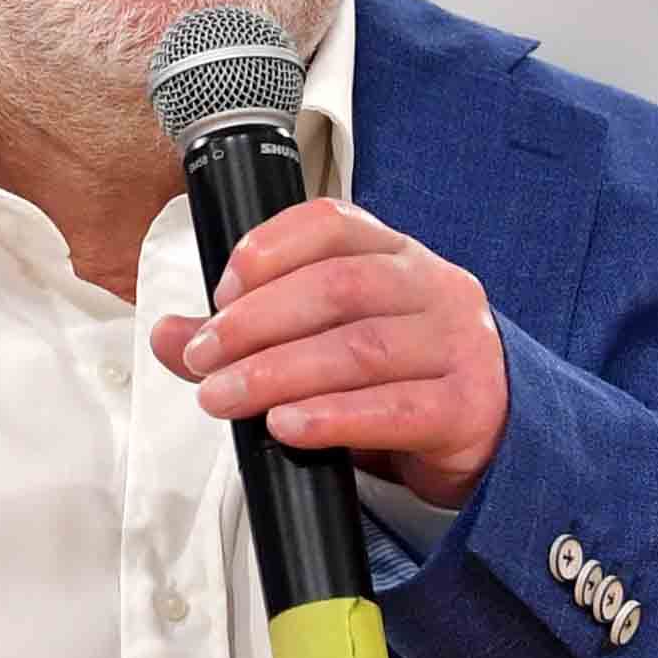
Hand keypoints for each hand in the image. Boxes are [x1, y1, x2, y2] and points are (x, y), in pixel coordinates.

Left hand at [151, 202, 511, 513]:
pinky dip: (331, 417)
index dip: (269, 248)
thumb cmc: (402, 377)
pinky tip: (287, 426)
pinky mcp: (465, 407)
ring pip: (360, 348)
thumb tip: (167, 332)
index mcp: (396, 255)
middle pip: (338, 287)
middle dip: (256, 322)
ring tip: (226, 397)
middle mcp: (431, 288)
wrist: (490, 433)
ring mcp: (456, 345)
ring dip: (279, 372)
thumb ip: (249, 334)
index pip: (332, 224)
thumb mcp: (330, 342)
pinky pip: (393, 409)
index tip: (222, 289)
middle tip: (204, 357)